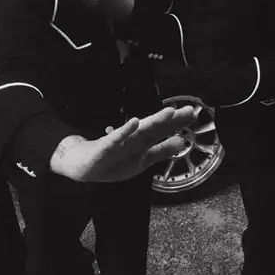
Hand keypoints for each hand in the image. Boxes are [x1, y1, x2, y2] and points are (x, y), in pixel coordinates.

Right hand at [48, 105, 196, 182]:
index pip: (163, 130)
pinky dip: (124, 131)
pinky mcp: (103, 148)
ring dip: (154, 121)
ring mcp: (119, 142)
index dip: (178, 122)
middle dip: (171, 119)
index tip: (194, 112)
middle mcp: (133, 139)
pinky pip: (114, 140)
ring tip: (169, 112)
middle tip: (188, 109)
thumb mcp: (141, 160)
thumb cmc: (114, 159)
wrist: (80, 165)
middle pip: (155, 127)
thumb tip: (182, 142)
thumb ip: (161, 151)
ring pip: (139, 132)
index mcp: (143, 141)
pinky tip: (134, 122)